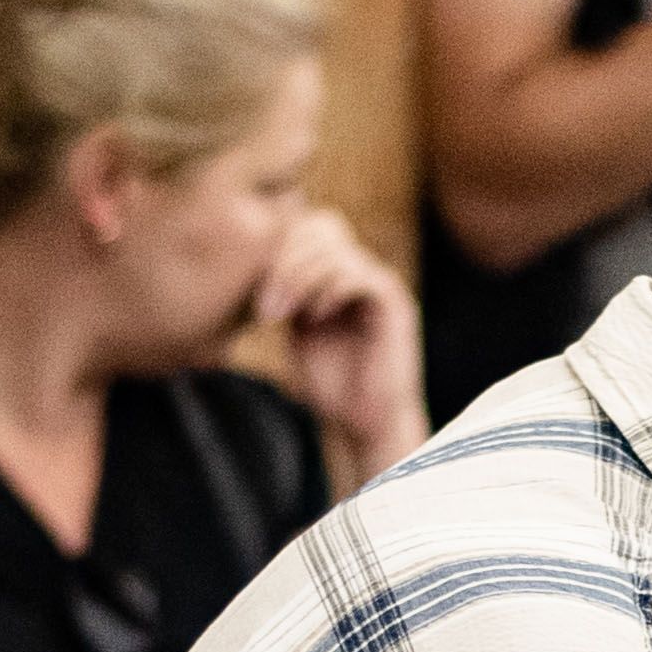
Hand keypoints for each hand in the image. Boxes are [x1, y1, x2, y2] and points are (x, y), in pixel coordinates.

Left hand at [253, 204, 421, 472]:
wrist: (365, 424)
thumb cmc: (332, 385)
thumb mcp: (295, 329)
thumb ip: (286, 292)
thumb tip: (260, 259)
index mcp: (339, 274)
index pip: (310, 227)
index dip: (278, 251)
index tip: (256, 299)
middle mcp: (363, 271)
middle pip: (323, 226)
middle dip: (285, 262)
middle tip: (266, 308)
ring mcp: (380, 284)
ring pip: (336, 249)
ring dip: (299, 279)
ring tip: (281, 316)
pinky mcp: (394, 303)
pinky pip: (359, 274)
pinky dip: (329, 290)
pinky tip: (316, 317)